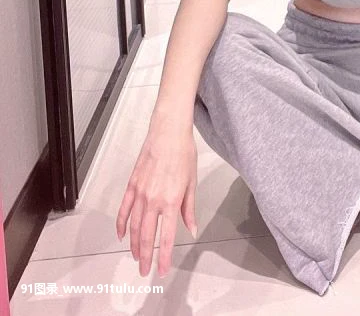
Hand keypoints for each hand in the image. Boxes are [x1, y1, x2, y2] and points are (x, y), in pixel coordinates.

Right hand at [116, 121, 197, 277]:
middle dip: (145, 256)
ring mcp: (140, 193)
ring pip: (134, 226)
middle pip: (146, 236)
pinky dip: (122, 224)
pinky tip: (122, 235)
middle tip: (145, 271)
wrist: (168, 132)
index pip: (165, 237)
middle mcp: (154, 201)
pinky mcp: (132, 185)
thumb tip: (192, 229)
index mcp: (171, 201)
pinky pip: (124, 209)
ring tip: (136, 256)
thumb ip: (189, 209)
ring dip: (134, 244)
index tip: (161, 271)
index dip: (163, 257)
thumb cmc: (184, 154)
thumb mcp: (192, 182)